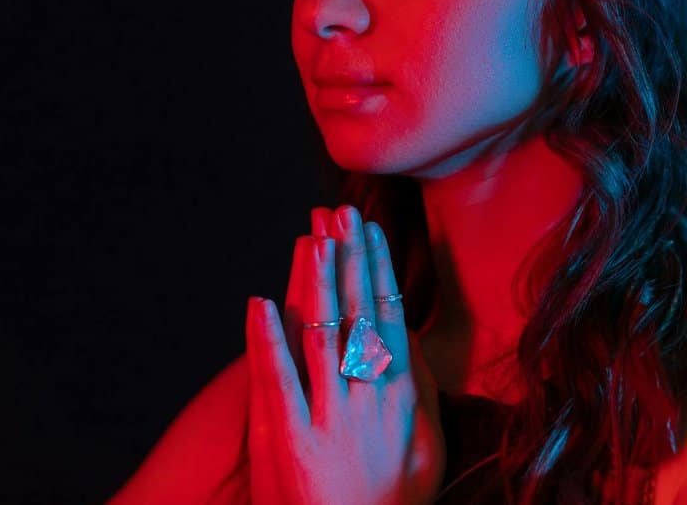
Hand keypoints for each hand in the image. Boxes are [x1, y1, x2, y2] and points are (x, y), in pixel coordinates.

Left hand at [245, 204, 445, 504]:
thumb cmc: (389, 504)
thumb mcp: (427, 451)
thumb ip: (421, 394)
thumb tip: (408, 336)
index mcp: (403, 400)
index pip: (389, 318)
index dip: (377, 270)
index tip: (368, 231)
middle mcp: (369, 403)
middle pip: (358, 315)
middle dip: (350, 259)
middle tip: (340, 211)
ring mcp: (328, 420)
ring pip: (322, 336)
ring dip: (316, 283)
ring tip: (312, 238)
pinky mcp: (288, 441)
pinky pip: (277, 380)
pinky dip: (267, 339)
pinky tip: (260, 302)